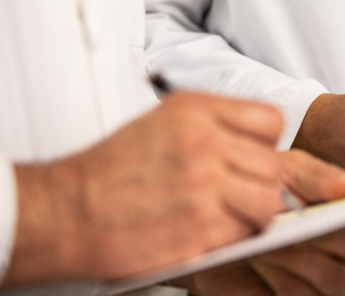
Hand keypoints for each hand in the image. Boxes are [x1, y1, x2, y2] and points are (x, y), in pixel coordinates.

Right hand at [3, 93, 286, 288]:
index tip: (256, 153)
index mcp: (196, 111)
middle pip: (275, 164)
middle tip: (243, 188)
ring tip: (232, 210)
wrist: (69, 211)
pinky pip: (245, 233)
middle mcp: (203, 143)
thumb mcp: (164, 120)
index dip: (268, 142)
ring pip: (268, 200)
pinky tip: (210, 227)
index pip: (271, 120)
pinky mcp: (199, 229)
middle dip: (263, 180)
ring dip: (255, 210)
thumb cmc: (112, 169)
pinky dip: (234, 235)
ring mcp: (203, 187)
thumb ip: (215, 123)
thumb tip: (256, 139)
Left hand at [174, 150, 344, 295]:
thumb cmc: (260, 192)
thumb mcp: (290, 171)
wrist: (219, 222)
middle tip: (284, 220)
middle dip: (317, 233)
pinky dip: (278, 278)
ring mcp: (332, 278)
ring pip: (331, 276)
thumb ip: (325, 178)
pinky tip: (262, 260)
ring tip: (265, 239)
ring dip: (292, 256)